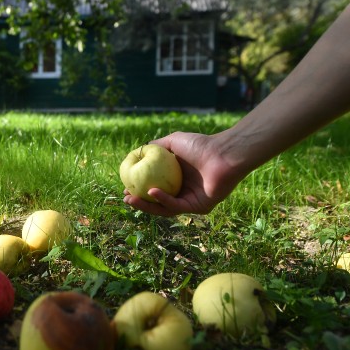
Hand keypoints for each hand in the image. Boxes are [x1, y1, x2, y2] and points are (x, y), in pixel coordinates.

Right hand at [122, 132, 244, 216]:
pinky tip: (152, 192)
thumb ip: (157, 146)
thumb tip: (139, 150)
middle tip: (126, 198)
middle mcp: (183, 191)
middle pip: (156, 202)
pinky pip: (177, 205)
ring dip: (147, 206)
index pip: (154, 188)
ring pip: (164, 208)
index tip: (125, 187)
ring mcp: (190, 200)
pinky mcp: (198, 207)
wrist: (223, 154)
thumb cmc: (201, 145)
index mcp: (176, 179)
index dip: (138, 189)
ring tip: (132, 199)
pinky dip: (163, 200)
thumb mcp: (173, 141)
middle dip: (139, 202)